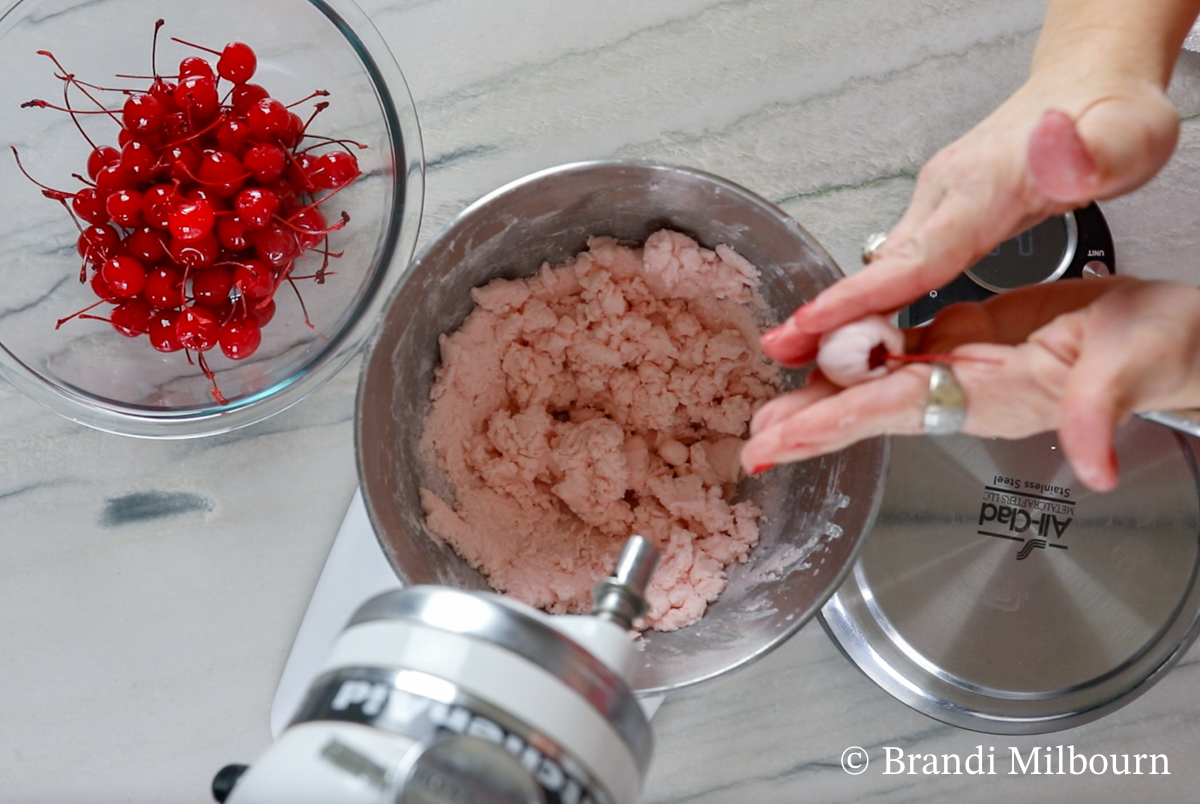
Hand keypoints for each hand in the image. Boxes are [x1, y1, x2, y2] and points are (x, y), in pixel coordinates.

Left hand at [741, 277, 1199, 491]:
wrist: (1181, 340)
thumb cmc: (1167, 352)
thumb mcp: (1136, 367)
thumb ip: (1104, 411)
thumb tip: (1093, 466)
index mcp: (995, 395)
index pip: (896, 408)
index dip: (836, 422)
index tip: (781, 440)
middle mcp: (970, 389)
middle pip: (871, 408)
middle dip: (809, 424)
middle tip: (753, 443)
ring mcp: (967, 367)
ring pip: (879, 381)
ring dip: (823, 391)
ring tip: (772, 407)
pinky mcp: (973, 338)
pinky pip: (904, 347)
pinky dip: (861, 349)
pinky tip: (828, 351)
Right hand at [759, 70, 1179, 368]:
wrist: (1093, 87)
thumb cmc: (1116, 120)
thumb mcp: (1128, 136)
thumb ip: (1089, 152)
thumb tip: (1052, 148)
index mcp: (984, 188)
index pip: (914, 255)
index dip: (861, 296)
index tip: (811, 326)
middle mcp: (947, 195)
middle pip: (881, 268)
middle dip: (828, 315)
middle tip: (777, 353)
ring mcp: (938, 204)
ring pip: (883, 268)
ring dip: (842, 315)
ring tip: (801, 359)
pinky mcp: (941, 214)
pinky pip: (897, 266)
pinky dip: (869, 301)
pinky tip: (854, 333)